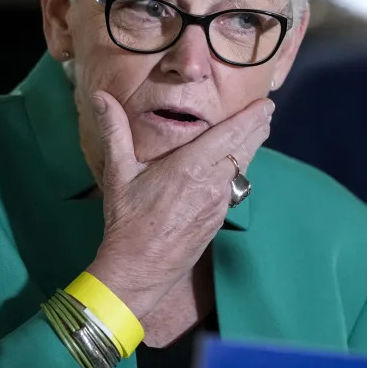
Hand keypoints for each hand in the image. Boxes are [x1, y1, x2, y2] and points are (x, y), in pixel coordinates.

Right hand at [85, 91, 272, 319]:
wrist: (138, 270)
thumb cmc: (126, 220)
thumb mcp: (118, 173)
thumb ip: (114, 131)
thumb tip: (99, 97)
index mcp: (190, 167)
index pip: (230, 135)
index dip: (251, 118)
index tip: (265, 104)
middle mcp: (211, 184)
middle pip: (244, 149)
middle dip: (257, 129)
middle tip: (267, 112)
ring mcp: (218, 204)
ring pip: (241, 169)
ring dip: (249, 150)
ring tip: (256, 132)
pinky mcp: (218, 219)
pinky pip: (232, 189)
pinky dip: (236, 173)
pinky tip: (231, 168)